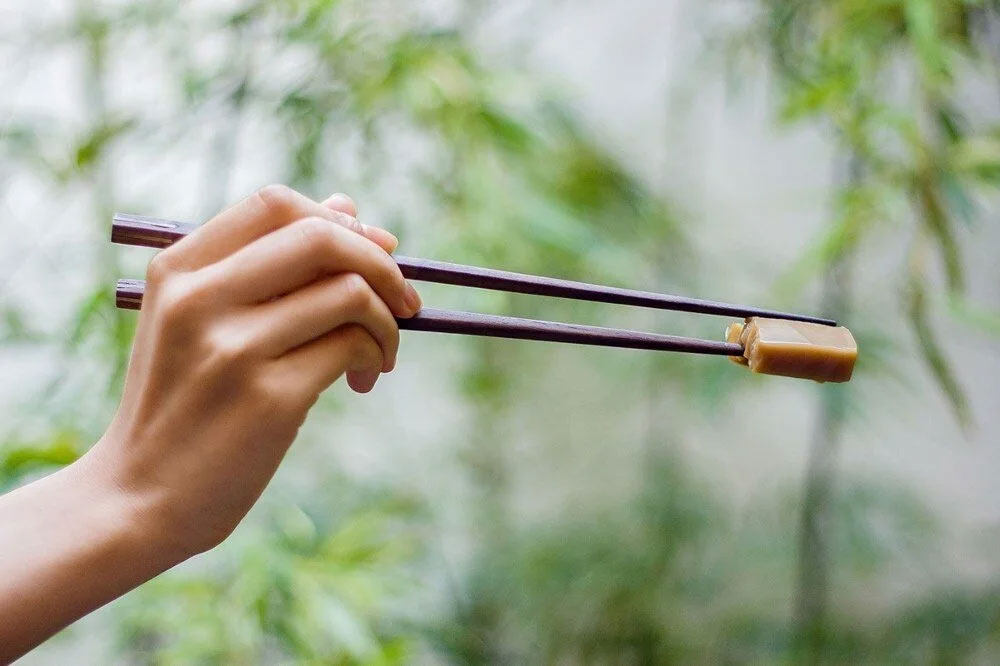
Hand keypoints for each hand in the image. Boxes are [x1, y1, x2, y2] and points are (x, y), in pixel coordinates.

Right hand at [89, 184, 420, 558]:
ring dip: (388, 321)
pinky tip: (364, 380)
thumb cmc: (183, 404)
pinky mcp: (269, 398)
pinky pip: (352, 346)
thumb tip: (348, 206)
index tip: (376, 250)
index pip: (277, 204)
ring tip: (379, 354)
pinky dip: (377, 355)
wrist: (138, 499)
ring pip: (350, 292)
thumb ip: (268, 264)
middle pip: (322, 236)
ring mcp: (233, 348)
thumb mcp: (201, 322)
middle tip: (404, 300)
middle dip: (382, 262)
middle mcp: (201, 299)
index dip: (341, 220)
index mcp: (179, 270)